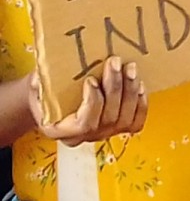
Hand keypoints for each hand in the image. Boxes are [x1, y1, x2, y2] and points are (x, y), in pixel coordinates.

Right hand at [30, 59, 145, 145]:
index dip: (92, 102)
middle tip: (115, 63)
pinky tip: (139, 86)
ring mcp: (102, 134)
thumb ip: (40, 83)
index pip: (83, 124)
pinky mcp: (117, 129)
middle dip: (114, 88)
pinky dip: (141, 105)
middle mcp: (83, 137)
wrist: (50, 100)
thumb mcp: (37, 86)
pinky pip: (135, 123)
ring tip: (130, 69)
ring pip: (124, 120)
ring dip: (130, 92)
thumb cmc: (44, 92)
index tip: (91, 80)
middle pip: (107, 118)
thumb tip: (43, 75)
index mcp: (60, 131)